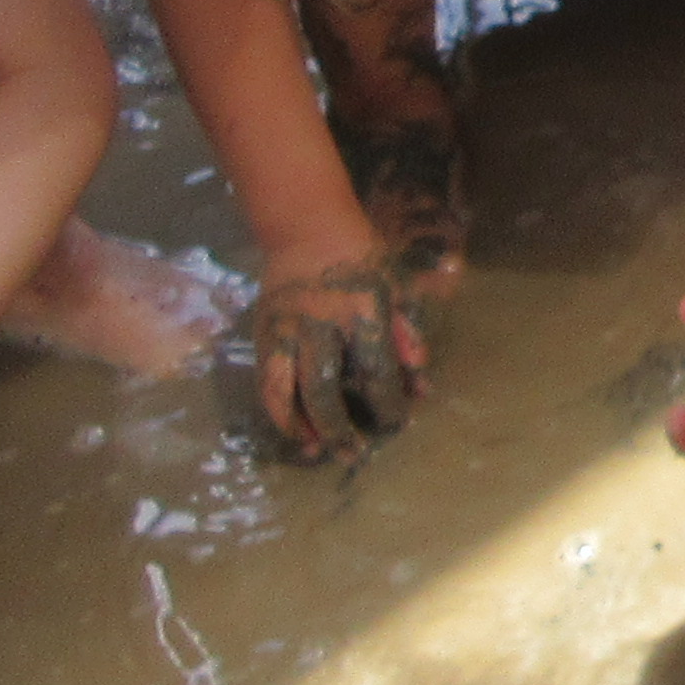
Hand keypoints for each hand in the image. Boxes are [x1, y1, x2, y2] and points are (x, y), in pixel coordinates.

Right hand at [259, 251, 435, 457]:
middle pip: (325, 387)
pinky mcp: (263, 334)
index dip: (389, 404)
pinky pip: (265, 381)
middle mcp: (319, 324)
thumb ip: (409, 335)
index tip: (399, 423)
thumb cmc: (362, 258)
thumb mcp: (396, 287)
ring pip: (285, 389)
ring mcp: (285, 330)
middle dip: (339, 428)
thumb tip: (422, 382)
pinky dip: (277, 410)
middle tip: (355, 455)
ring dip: (300, 426)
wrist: (307, 228)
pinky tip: (294, 430)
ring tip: (316, 452)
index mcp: (361, 311)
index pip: (376, 370)